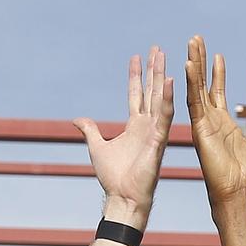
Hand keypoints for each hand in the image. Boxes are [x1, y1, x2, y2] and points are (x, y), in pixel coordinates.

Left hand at [75, 46, 172, 226]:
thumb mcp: (97, 147)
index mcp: (135, 126)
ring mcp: (155, 132)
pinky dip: (167, 99)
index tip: (137, 57)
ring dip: (162, 77)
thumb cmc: (113, 177)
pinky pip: (164, 116)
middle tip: (157, 48)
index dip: (136, 76)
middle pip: (151, 91)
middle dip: (153, 69)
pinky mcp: (159, 141)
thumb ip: (90, 130)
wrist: (122, 197)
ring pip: (160, 98)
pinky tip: (169, 81)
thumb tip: (77, 119)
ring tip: (164, 57)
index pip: (136, 95)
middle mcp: (147, 126)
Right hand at [185, 35, 245, 208]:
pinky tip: (188, 64)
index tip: (216, 55)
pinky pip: (193, 101)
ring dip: (193, 64)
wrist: (239, 195)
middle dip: (199, 61)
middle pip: (202, 85)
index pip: (217, 93)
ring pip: (195, 88)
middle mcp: (211, 122)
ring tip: (191, 42)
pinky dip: (190, 82)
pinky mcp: (200, 129)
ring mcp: (203, 124)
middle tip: (196, 39)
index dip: (216, 74)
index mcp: (224, 126)